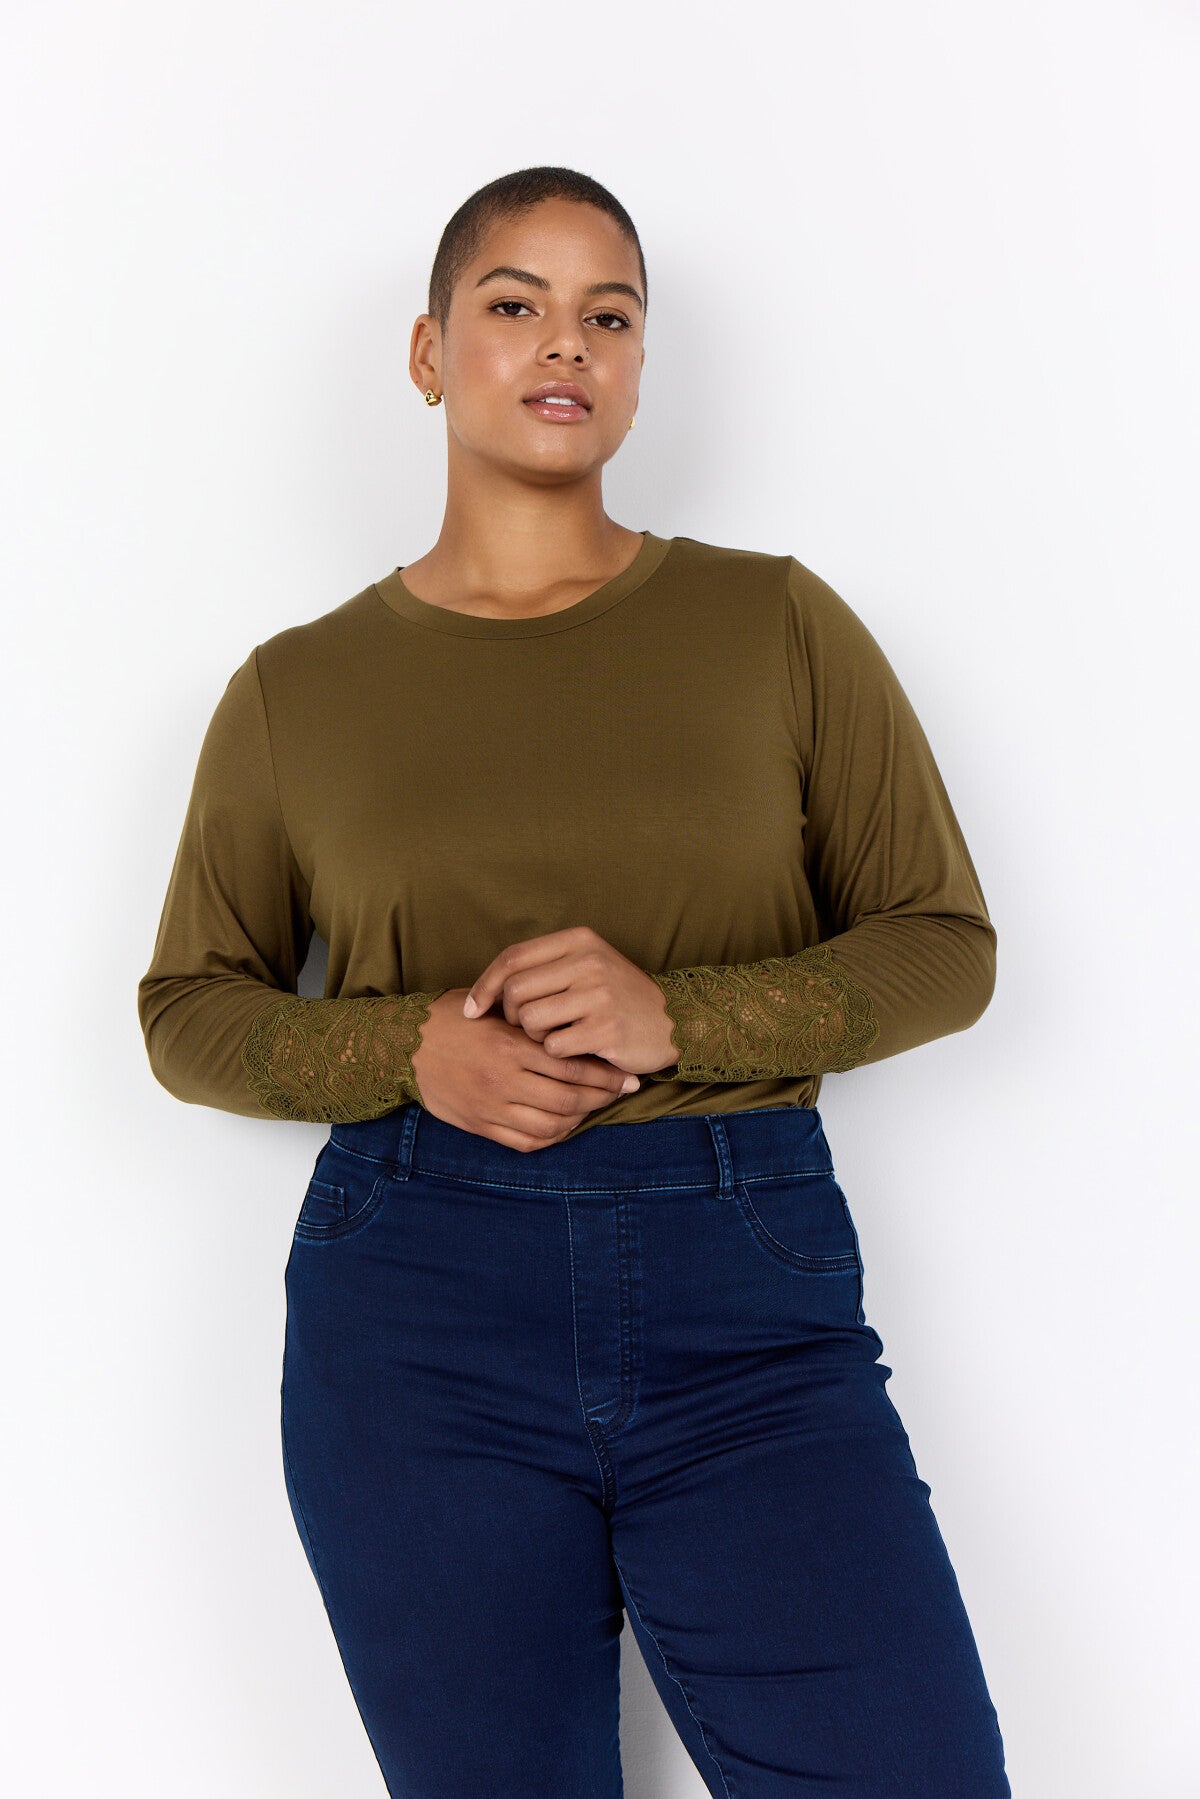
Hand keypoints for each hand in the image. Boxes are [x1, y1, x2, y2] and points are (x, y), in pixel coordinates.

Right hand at [411, 988, 643, 1153]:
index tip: (624, 1074)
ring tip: (594, 1107)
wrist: (404, 1046)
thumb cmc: (452, 1019)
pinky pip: (525, 1142)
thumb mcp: (491, 1008)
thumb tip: (576, 1025)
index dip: (604, 1073)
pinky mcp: (480, 1125)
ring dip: (580, 1119)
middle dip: (602, 1097)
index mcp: (509, 1046)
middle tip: (622, 1091)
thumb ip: (529, 1020)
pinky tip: (564, 1125)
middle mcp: (503, 1080)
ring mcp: (491, 1107)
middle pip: (568, 1099)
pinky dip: (552, 1137)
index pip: (571, 1065)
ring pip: (551, 1125)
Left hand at [462, 926, 678, 1075]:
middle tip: (526, 1027)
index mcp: (579, 940)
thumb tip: (485, 991)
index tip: (471, 1009)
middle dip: (510, 1016)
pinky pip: (553, 1046)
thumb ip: (544, 967)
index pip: (513, 958)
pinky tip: (574, 1049)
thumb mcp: (588, 965)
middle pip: (515, 991)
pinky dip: (555, 1053)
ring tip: (556, 1035)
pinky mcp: (606, 1029)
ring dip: (533, 1036)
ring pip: (530, 1020)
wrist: (674, 1021)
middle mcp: (588, 962)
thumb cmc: (619, 996)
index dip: (484, 985)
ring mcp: (599, 994)